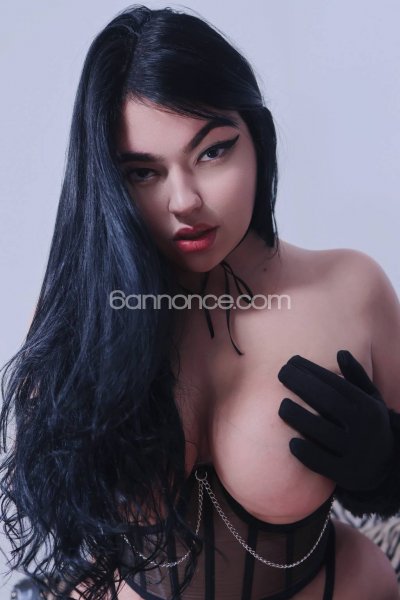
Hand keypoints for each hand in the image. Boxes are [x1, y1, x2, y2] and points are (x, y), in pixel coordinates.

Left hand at [277, 350, 394, 490]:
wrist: (387, 467)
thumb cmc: (369, 424)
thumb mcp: (371, 400)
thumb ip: (357, 377)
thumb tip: (341, 352)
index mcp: (368, 407)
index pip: (337, 384)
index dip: (313, 370)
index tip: (291, 360)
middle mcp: (364, 428)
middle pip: (329, 402)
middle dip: (303, 384)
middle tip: (281, 373)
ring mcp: (355, 452)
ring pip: (323, 432)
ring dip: (300, 418)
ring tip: (282, 406)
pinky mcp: (346, 474)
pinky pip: (322, 463)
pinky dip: (306, 453)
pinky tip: (291, 442)